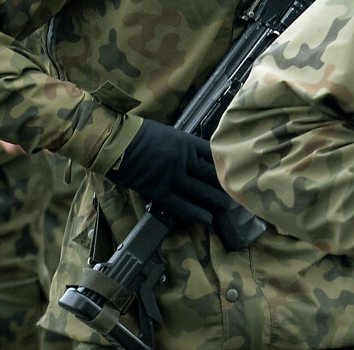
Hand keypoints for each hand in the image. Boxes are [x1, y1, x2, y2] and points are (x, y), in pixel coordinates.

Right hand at [105, 120, 235, 226]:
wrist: (116, 143)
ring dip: (215, 201)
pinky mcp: (159, 190)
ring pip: (200, 191)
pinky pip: (180, 205)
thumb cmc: (139, 134)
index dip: (225, 164)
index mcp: (187, 142)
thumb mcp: (168, 133)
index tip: (234, 170)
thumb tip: (197, 156)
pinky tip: (206, 219)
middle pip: (211, 174)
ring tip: (226, 207)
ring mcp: (172, 176)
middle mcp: (183, 159)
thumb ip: (184, 146)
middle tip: (237, 192)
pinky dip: (195, 213)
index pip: (213, 154)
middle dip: (225, 184)